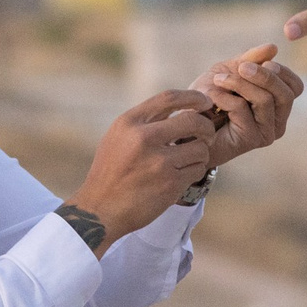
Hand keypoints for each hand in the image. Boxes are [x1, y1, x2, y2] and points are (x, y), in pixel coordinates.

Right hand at [62, 90, 219, 250]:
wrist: (100, 210)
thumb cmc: (110, 172)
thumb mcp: (117, 137)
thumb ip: (144, 122)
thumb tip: (180, 109)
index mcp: (129, 122)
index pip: (169, 98)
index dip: (193, 97)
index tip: (205, 103)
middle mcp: (144, 138)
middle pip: (193, 120)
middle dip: (206, 127)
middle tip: (207, 135)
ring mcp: (159, 162)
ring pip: (200, 148)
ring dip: (201, 154)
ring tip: (188, 160)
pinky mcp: (170, 184)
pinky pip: (198, 170)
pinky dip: (195, 171)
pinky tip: (182, 175)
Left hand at [189, 45, 302, 167]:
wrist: (188, 126)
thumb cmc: (210, 98)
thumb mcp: (229, 71)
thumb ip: (250, 59)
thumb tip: (273, 48)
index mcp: (278, 105)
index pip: (295, 87)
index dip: (281, 70)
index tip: (259, 61)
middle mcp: (277, 122)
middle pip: (286, 94)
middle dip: (264, 75)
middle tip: (241, 67)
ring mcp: (266, 133)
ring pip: (265, 100)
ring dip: (240, 84)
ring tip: (219, 79)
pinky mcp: (250, 140)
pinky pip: (243, 110)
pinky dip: (225, 97)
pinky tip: (212, 98)